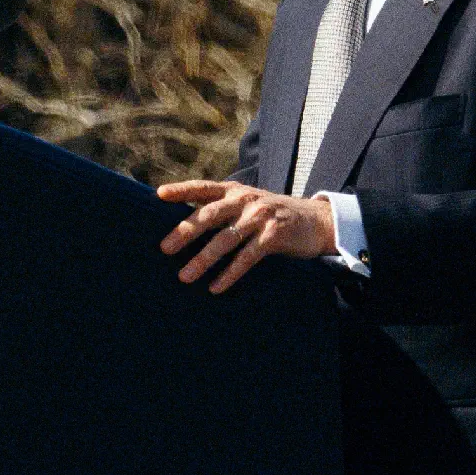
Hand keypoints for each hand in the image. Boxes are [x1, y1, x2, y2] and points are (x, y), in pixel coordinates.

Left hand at [156, 179, 337, 292]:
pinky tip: (215, 287)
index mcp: (234, 191)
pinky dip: (230, 273)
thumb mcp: (247, 203)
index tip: (159, 195)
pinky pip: (247, 257)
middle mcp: (245, 200)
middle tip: (165, 249)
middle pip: (209, 215)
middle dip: (185, 232)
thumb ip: (221, 208)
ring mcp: (261, 217)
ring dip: (203, 259)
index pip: (203, 187)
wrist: (316, 221)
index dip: (181, 189)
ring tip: (185, 276)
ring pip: (226, 239)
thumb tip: (184, 223)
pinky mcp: (274, 236)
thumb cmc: (272, 215)